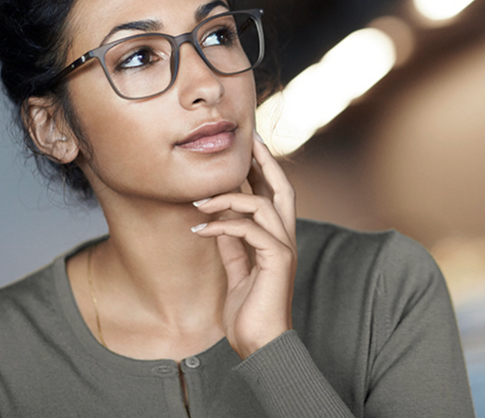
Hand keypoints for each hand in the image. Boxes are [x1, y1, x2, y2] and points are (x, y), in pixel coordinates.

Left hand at [191, 132, 296, 358]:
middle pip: (282, 187)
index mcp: (277, 239)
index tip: (247, 147)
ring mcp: (284, 248)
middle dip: (264, 161)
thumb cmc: (249, 314)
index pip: (274, 194)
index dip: (263, 168)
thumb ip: (233, 246)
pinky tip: (200, 230)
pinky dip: (223, 225)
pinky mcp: (277, 260)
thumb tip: (220, 223)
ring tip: (199, 201)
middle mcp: (285, 238)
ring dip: (229, 196)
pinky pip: (250, 230)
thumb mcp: (237, 272)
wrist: (261, 345)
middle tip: (246, 139)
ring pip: (264, 203)